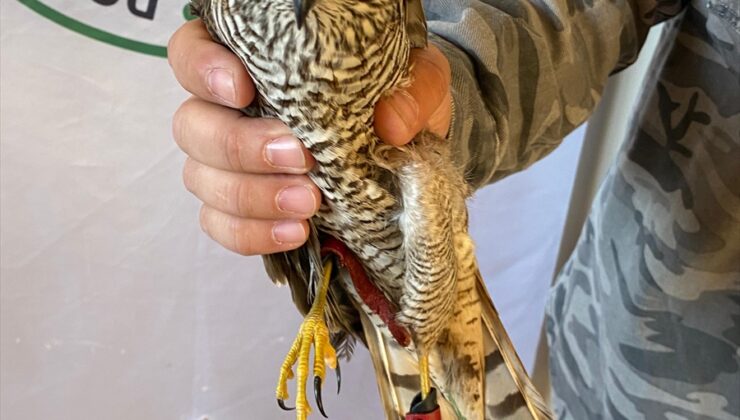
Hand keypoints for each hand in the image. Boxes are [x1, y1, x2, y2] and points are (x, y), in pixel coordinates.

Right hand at [169, 20, 451, 254]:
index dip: (203, 70)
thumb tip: (392, 122)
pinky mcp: (243, 210)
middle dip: (239, 147)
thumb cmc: (394, 100)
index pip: (192, 53)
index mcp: (250, 63)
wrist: (401, 152)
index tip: (243, 90)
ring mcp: (229, 165)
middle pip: (192, 125)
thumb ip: (413, 90)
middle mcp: (227, 111)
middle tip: (300, 159)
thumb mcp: (417, 82)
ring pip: (201, 180)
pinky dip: (253, 234)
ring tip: (308, 205)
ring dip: (251, 197)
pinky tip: (295, 233)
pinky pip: (221, 226)